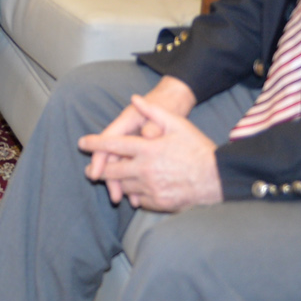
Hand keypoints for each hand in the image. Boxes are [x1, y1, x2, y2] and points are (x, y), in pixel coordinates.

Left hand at [78, 91, 220, 212]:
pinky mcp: (159, 202)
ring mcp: (151, 188)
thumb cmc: (198, 149)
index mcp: (147, 149)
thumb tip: (134, 98)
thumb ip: (153, 111)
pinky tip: (134, 189)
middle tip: (92, 169)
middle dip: (100, 169)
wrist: (218, 178)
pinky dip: (133, 193)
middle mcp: (145, 170)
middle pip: (112, 170)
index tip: (82, 143)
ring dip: (117, 182)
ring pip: (123, 185)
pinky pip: (138, 199)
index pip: (113, 145)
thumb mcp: (178, 124)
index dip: (95, 144)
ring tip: (113, 178)